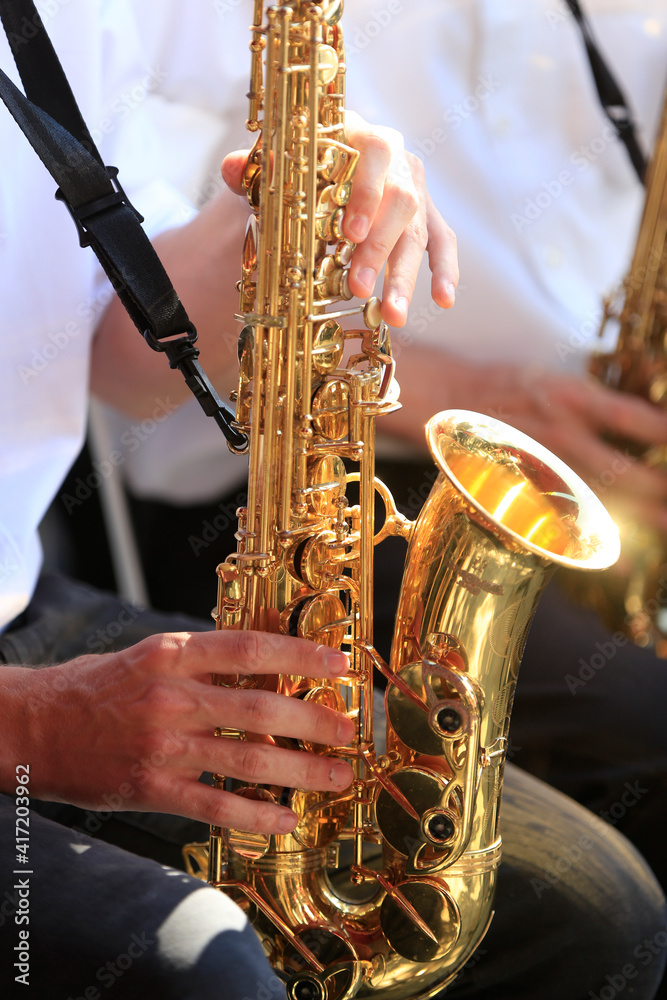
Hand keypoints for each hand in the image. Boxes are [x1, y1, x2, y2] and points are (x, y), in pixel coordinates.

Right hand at [0, 632, 353, 834]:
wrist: (31, 726)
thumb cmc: (93, 687)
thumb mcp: (148, 654)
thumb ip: (201, 659)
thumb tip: (263, 665)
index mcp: (172, 653)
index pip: (250, 649)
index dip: (300, 656)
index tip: (338, 664)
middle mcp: (173, 696)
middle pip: (262, 708)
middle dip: (315, 720)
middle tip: (349, 729)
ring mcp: (164, 745)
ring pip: (249, 760)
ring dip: (302, 770)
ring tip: (336, 775)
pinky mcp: (153, 788)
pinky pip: (217, 806)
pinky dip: (256, 815)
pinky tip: (285, 820)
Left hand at [221, 111, 458, 327]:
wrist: (316, 174)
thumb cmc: (294, 172)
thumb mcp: (272, 169)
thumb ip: (252, 169)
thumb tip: (232, 170)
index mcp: (358, 133)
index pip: (375, 153)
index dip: (367, 193)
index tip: (349, 234)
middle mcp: (394, 157)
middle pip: (400, 200)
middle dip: (379, 249)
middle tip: (357, 287)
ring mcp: (414, 188)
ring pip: (418, 230)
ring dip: (405, 275)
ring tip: (393, 314)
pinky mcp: (425, 216)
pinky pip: (442, 241)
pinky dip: (445, 270)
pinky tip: (443, 300)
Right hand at [386, 346, 666, 531]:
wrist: (445, 399)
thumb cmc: (506, 389)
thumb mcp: (555, 382)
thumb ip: (594, 404)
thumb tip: (642, 425)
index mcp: (571, 399)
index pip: (631, 418)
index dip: (664, 434)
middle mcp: (559, 434)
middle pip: (622, 471)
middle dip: (659, 492)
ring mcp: (538, 467)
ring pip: (598, 502)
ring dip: (640, 519)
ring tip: (666, 529)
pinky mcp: (521, 489)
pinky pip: (563, 522)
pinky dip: (597, 543)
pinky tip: (625, 560)